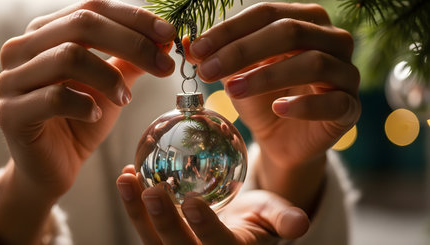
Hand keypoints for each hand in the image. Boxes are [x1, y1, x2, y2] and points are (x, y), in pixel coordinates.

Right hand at [0, 1, 174, 243]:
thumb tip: (162, 40)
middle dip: (133, 44)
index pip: (92, 8)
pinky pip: (55, 97)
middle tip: (164, 66)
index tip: (169, 35)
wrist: (54, 166)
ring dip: (109, 77)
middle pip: (82, 24)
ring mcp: (12, 79)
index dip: (134, 18)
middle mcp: (23, 48)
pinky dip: (85, 104)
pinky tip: (96, 115)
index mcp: (46, 33)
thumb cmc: (82, 120)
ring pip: (68, 56)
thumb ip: (129, 60)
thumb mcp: (111, 85)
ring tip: (126, 98)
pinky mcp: (12, 113)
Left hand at [117, 165, 309, 244]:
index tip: (193, 202)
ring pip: (154, 241)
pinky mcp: (160, 240)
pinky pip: (144, 227)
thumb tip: (301, 223)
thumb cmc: (256, 217)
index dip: (206, 229)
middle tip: (153, 191)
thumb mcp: (273, 214)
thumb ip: (283, 218)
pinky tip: (126, 177)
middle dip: (165, 224)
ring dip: (138, 213)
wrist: (234, 224)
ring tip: (126, 179)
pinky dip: (132, 205)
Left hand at [185, 2, 360, 210]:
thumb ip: (218, 57)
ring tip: (233, 91)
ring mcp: (346, 73)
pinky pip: (333, 102)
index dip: (230, 30)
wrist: (282, 140)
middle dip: (243, 50)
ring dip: (268, 76)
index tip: (197, 50)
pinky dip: (303, 104)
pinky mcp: (350, 107)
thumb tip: (188, 44)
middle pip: (290, 32)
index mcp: (305, 21)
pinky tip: (278, 108)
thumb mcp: (237, 75)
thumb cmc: (261, 99)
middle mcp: (332, 40)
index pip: (266, 13)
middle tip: (209, 70)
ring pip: (313, 62)